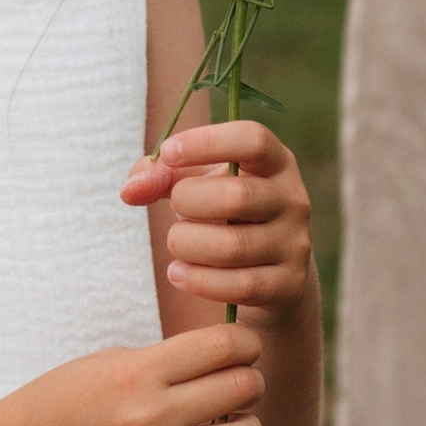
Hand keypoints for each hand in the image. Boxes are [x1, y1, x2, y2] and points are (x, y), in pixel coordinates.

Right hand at [0, 327, 265, 425]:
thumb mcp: (102, 363)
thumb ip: (161, 359)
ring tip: (227, 421)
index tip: (239, 346)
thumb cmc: (53, 404)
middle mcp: (152, 418)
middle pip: (243, 387)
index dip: (244, 341)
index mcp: (136, 373)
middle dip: (249, 378)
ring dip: (246, 425)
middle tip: (235, 380)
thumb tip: (218, 354)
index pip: (224, 345)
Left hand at [123, 117, 316, 323]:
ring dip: (188, 244)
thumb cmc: (224, 214)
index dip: (207, 142)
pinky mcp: (289, 285)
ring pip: (232, 246)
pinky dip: (198, 280)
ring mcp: (295, 244)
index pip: (253, 139)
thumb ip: (161, 176)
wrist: (271, 272)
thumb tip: (130, 190)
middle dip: (188, 202)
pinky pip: (239, 286)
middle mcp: (293, 199)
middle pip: (237, 196)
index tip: (169, 152)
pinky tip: (179, 273)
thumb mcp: (198, 184)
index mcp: (275, 162)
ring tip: (176, 243)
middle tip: (175, 207)